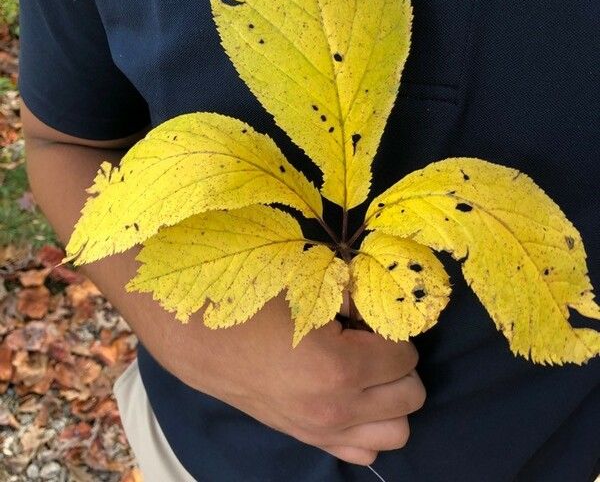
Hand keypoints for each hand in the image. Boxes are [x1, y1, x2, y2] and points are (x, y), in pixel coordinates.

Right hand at [174, 290, 425, 466]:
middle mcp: (338, 409)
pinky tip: (351, 398)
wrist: (204, 340)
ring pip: (397, 432)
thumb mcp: (307, 288)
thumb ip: (355, 294)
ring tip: (368, 372)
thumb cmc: (253, 306)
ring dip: (392, 400)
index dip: (393, 333)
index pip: (405, 356)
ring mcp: (323, 432)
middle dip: (399, 365)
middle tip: (372, 343)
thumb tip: (380, 303)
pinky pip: (363, 452)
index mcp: (339, 368)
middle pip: (410, 396)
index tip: (369, 321)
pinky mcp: (308, 440)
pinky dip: (368, 427)